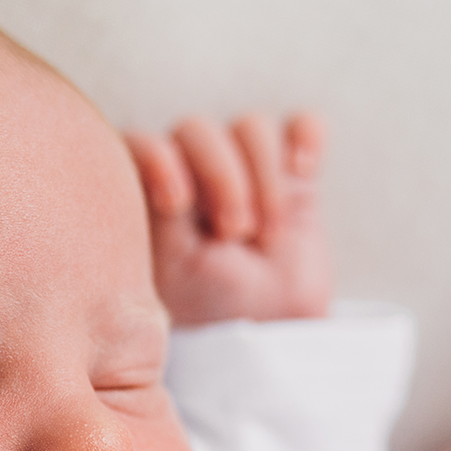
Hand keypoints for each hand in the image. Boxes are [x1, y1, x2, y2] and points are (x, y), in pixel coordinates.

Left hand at [125, 111, 333, 326]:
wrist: (270, 326)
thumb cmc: (209, 297)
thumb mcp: (176, 264)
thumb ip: (161, 209)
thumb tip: (157, 153)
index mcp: (150, 187)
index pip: (143, 142)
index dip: (159, 160)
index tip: (178, 203)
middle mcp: (192, 164)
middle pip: (198, 129)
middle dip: (222, 179)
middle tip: (234, 233)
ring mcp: (243, 161)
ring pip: (251, 127)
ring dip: (265, 178)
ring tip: (268, 235)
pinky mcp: (291, 167)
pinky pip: (302, 124)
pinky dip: (307, 138)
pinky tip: (304, 169)